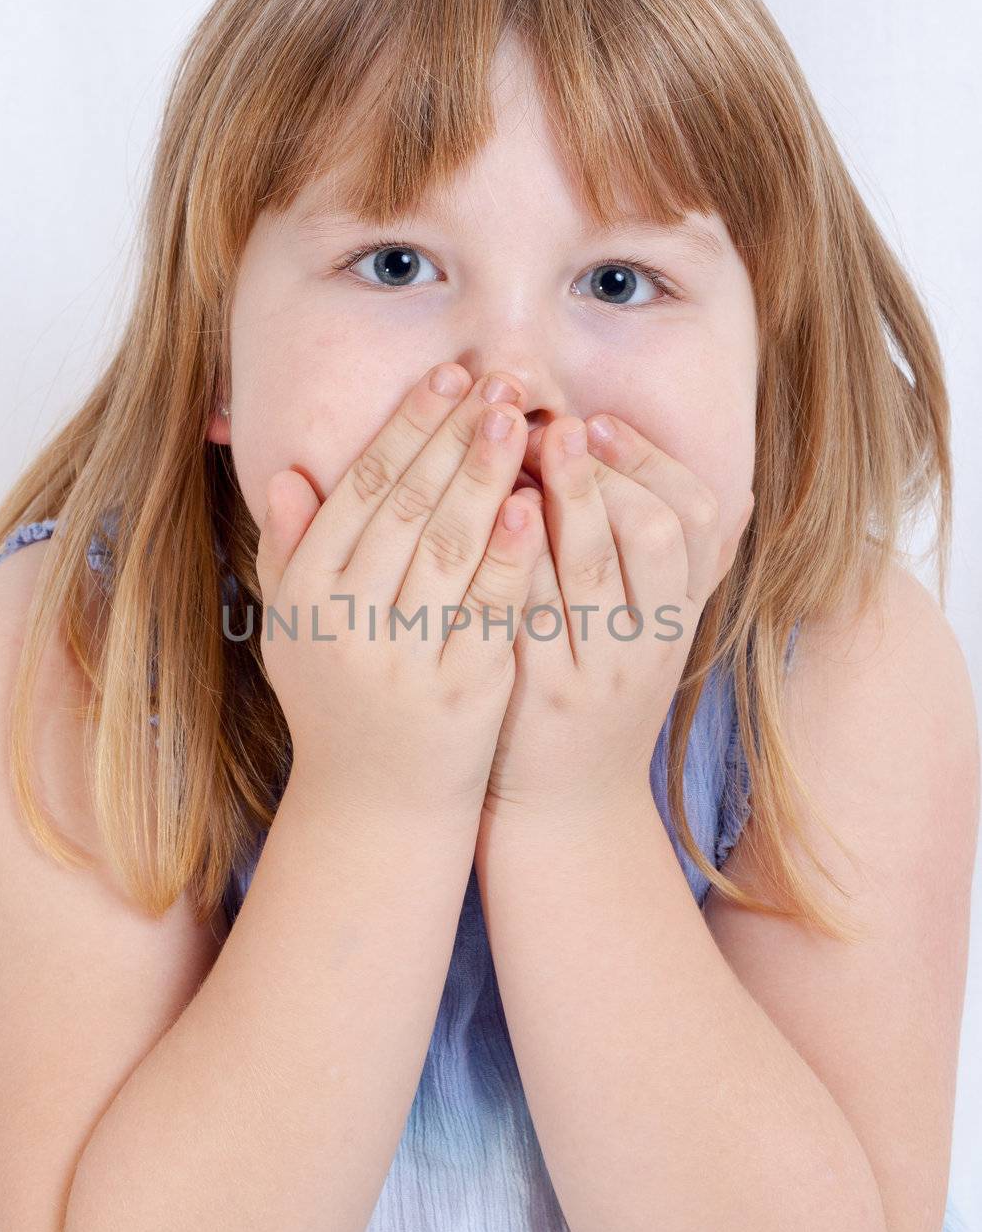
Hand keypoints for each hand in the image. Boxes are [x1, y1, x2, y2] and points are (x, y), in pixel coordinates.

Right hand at [254, 363, 546, 814]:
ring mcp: (403, 656)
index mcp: (306, 596)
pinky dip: (510, 553)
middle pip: (405, 506)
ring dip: (486, 476)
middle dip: (455, 435)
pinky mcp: (460, 689)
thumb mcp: (296, 629)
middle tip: (500, 381)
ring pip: (447, 547)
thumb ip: (291, 553)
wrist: (376, 806)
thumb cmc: (338, 704)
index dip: (405, 428)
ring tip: (523, 420)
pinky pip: (489, 607)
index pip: (358, 491)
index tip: (446, 377)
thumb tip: (287, 475)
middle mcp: (346, 622)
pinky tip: (534, 504)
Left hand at [480, 412, 753, 829]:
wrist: (568, 808)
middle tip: (558, 424)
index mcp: (681, 617)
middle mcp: (652, 641)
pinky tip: (488, 516)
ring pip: (592, 567)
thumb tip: (744, 495)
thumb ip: (690, 570)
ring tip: (519, 448)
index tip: (600, 423)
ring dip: (559, 499)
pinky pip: (532, 608)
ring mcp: (600, 668)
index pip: (696, 519)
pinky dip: (514, 554)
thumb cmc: (604, 702)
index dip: (652, 462)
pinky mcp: (542, 691)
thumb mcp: (660, 638)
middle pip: (654, 534)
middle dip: (606, 470)